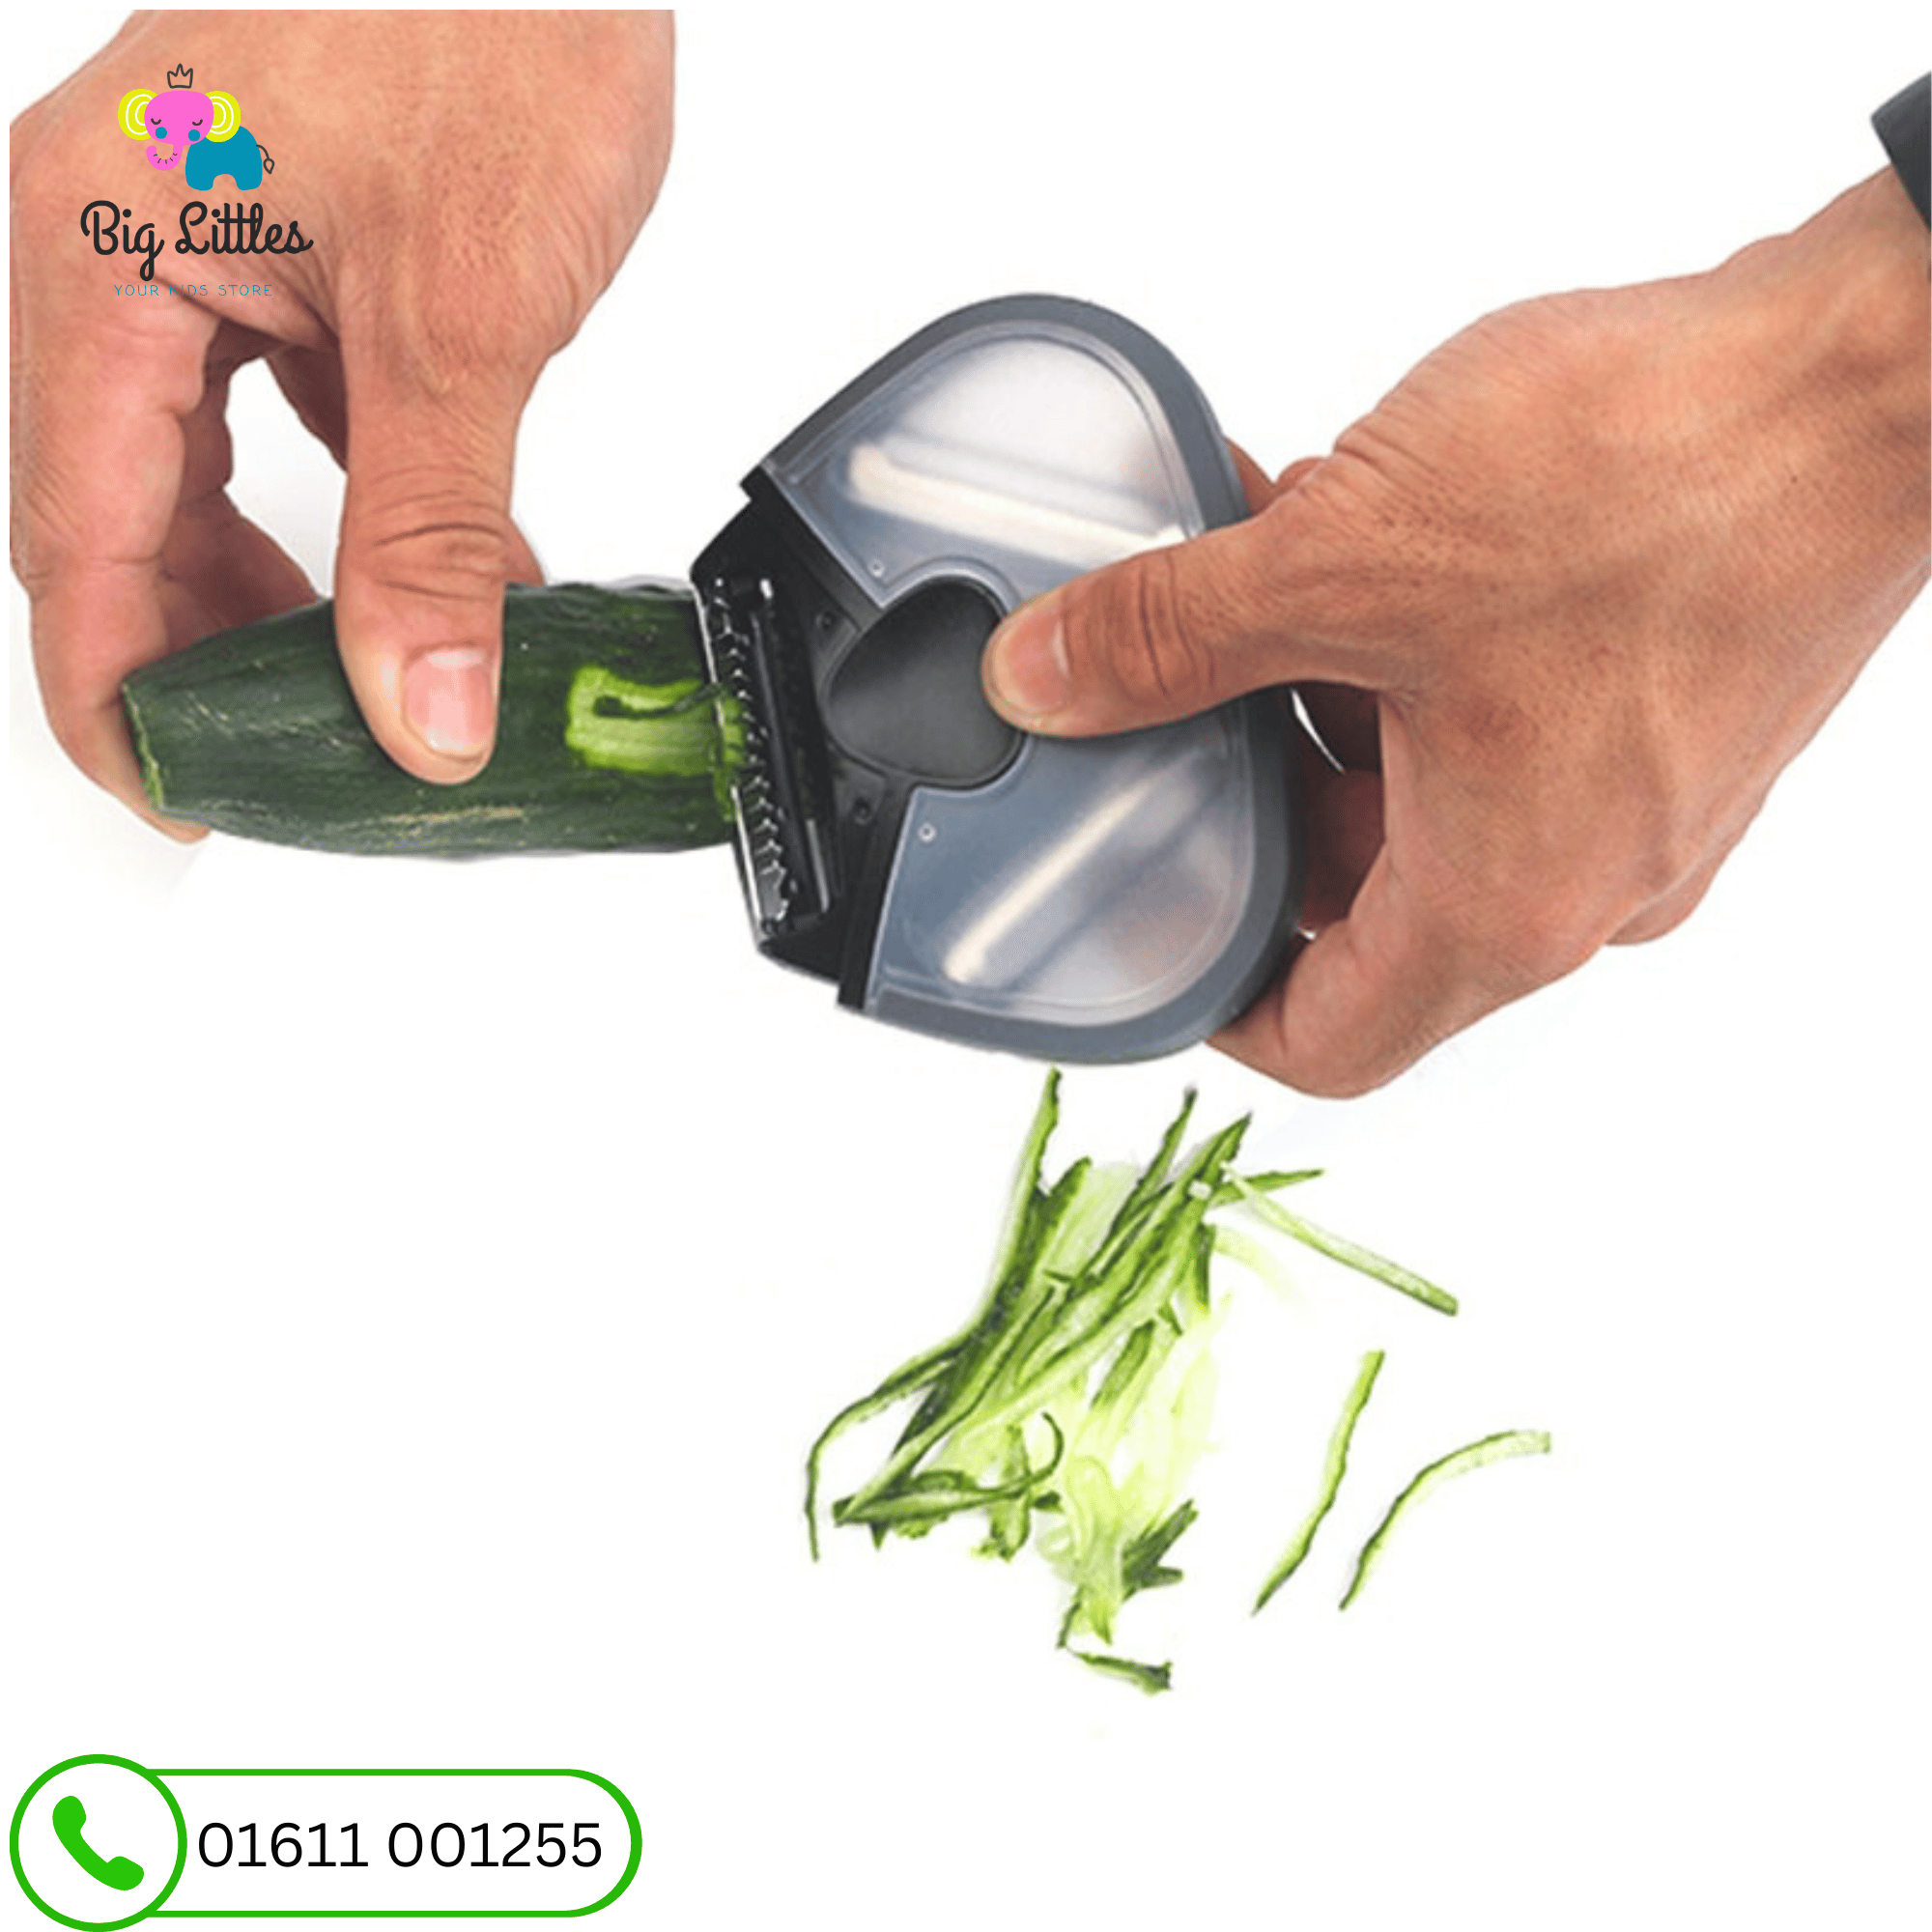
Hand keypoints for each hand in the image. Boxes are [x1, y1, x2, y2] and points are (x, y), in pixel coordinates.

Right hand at [11, 9, 674, 826]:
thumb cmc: (500, 27)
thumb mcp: (463, 325)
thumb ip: (432, 535)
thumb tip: (416, 705)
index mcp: (97, 246)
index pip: (73, 530)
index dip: (114, 687)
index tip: (174, 790)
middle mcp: (117, 240)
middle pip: (116, 507)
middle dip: (195, 645)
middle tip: (271, 755)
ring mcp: (199, 242)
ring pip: (194, 467)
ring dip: (271, 584)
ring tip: (347, 679)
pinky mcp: (285, 248)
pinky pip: (278, 413)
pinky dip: (346, 506)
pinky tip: (427, 571)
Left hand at [983, 172, 1929, 1094]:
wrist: (1882, 364)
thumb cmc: (1666, 478)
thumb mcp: (1347, 560)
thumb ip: (1169, 635)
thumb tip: (1042, 677)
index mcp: (1502, 906)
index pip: (1324, 1042)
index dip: (1212, 1004)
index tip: (1143, 931)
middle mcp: (1581, 881)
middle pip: (1360, 903)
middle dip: (1248, 797)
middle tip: (1165, 705)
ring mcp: (1635, 798)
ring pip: (1422, 795)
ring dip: (1317, 701)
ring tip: (1244, 583)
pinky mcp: (1667, 709)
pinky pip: (1495, 719)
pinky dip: (1403, 653)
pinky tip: (1345, 537)